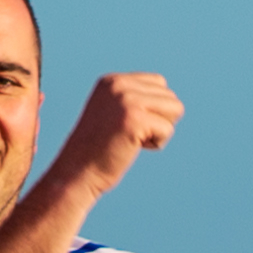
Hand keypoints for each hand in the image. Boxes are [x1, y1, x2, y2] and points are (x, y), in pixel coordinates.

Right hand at [54, 71, 183, 195]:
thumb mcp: (112, 112)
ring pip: (174, 109)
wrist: (78, 171)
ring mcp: (127, 100)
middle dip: (158, 120)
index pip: (159, 83)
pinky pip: (168, 129)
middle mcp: (119, 85)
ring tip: (132, 139)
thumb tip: (171, 99)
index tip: (127, 124)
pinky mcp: (136, 119)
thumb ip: (135, 98)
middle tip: (129, 134)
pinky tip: (133, 147)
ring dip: (159, 130)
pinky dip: (157, 144)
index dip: (152, 109)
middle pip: (170, 97)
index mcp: (112, 80)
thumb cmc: (98, 149)